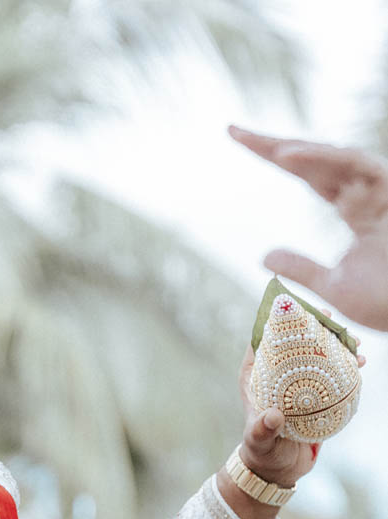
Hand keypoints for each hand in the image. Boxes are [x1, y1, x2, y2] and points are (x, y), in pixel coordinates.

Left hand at [229, 126, 387, 331]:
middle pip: (314, 158)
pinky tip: (285, 156)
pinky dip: (319, 157)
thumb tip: (264, 256)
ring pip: (331, 154)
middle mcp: (366, 192)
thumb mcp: (331, 285)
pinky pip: (353, 162)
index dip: (276, 157)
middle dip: (272, 144)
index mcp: (355, 208)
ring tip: (253, 144)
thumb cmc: (382, 303)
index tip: (240, 141)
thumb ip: (300, 268)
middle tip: (232, 130)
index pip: (308, 174)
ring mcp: (380, 190)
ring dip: (292, 147)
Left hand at [236, 317, 365, 487]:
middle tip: (331, 318)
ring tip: (353, 341)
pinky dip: (344, 367)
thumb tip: (273, 416)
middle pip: (292, 343)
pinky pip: (330, 375)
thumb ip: (262, 429)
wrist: (277, 469)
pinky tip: (359, 363)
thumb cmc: (261, 451)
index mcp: (254, 377)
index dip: (277, 322)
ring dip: (333, 346)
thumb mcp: (259, 440)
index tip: (296, 308)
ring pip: (314, 356)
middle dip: (312, 327)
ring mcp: (295, 385)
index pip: (262, 341)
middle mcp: (274, 376)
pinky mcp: (313, 396)